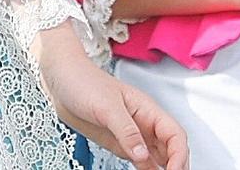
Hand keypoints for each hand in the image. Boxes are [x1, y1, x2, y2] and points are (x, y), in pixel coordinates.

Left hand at [37, 26, 188, 168]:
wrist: (60, 79)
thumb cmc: (83, 81)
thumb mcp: (106, 106)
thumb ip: (126, 131)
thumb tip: (143, 155)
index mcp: (147, 109)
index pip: (175, 135)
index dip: (179, 155)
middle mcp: (143, 123)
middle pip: (171, 148)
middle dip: (176, 165)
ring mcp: (133, 135)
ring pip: (159, 157)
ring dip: (164, 169)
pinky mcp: (120, 143)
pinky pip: (141, 161)